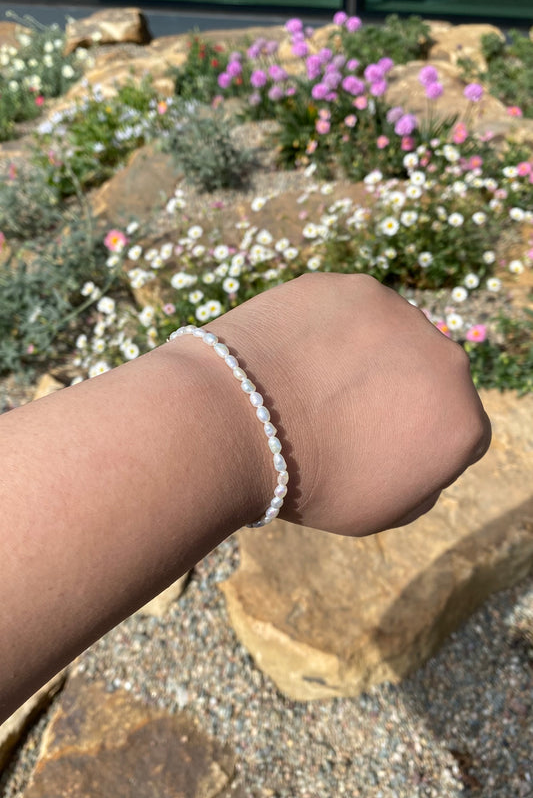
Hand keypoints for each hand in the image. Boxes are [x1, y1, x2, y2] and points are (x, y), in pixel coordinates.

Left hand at [210, 273, 490, 535]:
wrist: (238, 423)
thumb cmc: (308, 482)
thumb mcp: (379, 511)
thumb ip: (421, 479)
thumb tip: (419, 444)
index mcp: (462, 422)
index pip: (453, 430)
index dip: (411, 442)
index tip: (369, 450)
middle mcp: (446, 360)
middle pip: (426, 376)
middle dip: (393, 392)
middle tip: (338, 415)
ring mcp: (399, 314)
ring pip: (388, 337)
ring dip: (362, 354)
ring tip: (308, 383)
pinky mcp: (351, 286)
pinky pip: (346, 312)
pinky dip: (324, 329)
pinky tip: (293, 355)